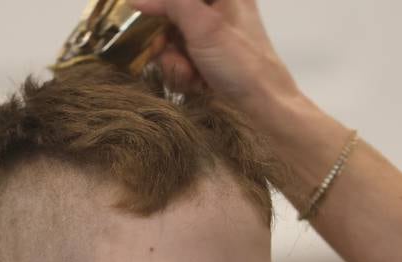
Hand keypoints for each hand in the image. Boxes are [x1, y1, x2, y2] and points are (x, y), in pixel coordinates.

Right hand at [130, 0, 299, 121]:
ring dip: (174, 62)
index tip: (141, 11)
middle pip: (172, 16)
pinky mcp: (207, 66)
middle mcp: (218, 14)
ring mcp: (212, 42)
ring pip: (172, 43)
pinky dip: (183, 75)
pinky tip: (196, 84)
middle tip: (161, 50)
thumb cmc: (241, 64)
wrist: (262, 110)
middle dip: (166, 39)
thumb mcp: (204, 25)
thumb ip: (172, 3)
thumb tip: (138, 0)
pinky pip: (180, 63)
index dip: (161, 5)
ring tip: (191, 74)